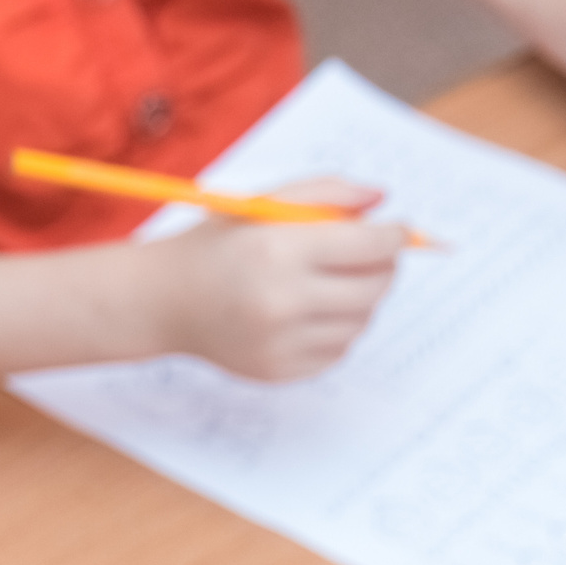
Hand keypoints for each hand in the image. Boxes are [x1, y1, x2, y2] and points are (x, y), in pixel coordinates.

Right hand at [141, 177, 406, 381]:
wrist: (165, 301)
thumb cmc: (219, 245)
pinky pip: (337, 351)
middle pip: (373, 288)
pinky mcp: (279, 371)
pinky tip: (310, 314)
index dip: (395, 237)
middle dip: (384, 268)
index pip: (369, 246)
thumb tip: (384, 203)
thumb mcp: (266, 203)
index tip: (400, 232)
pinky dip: (337, 330)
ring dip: (359, 301)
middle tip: (373, 257)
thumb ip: (328, 193)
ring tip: (331, 284)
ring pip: (360, 322)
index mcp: (278, 251)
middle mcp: (281, 301)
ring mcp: (280, 343)